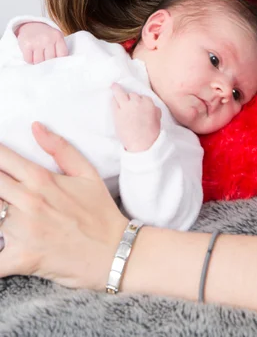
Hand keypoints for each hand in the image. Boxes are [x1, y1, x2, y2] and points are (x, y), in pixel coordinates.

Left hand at [0, 123, 126, 288]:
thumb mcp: (87, 173)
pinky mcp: (21, 258)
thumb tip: (35, 127)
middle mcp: (28, 202)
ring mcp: (22, 231)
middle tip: (5, 189)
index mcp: (41, 179)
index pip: (2, 158)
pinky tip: (3, 245)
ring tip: (6, 211)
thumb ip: (60, 147)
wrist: (115, 252)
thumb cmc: (100, 213)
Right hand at [16, 22, 67, 63]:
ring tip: (39, 58)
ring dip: (38, 63)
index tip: (57, 63)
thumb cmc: (47, 35)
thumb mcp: (56, 38)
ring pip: (39, 61)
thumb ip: (59, 49)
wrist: (31, 24)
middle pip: (50, 60)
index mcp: (58, 37)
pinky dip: (30, 61)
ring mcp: (37, 42)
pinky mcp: (26, 45)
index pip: (62, 55)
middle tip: (46, 61)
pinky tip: (32, 56)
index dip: (60, 61)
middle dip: (48, 63)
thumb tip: (59, 65)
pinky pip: (29, 60)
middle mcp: (48, 39)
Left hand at [111, 83, 160, 151]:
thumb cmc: (151, 133)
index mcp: (148, 103)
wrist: (142, 143)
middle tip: (128, 102)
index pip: (143, 97)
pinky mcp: (117, 113)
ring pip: (120, 93)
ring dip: (117, 89)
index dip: (140, 101)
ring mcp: (126, 106)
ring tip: (113, 86)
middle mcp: (137, 102)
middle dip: (130, 98)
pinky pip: (113, 102)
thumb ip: (154, 110)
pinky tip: (112, 98)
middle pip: (132, 94)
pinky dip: (113, 99)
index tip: (138, 104)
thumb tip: (153, 107)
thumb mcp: (157, 119)